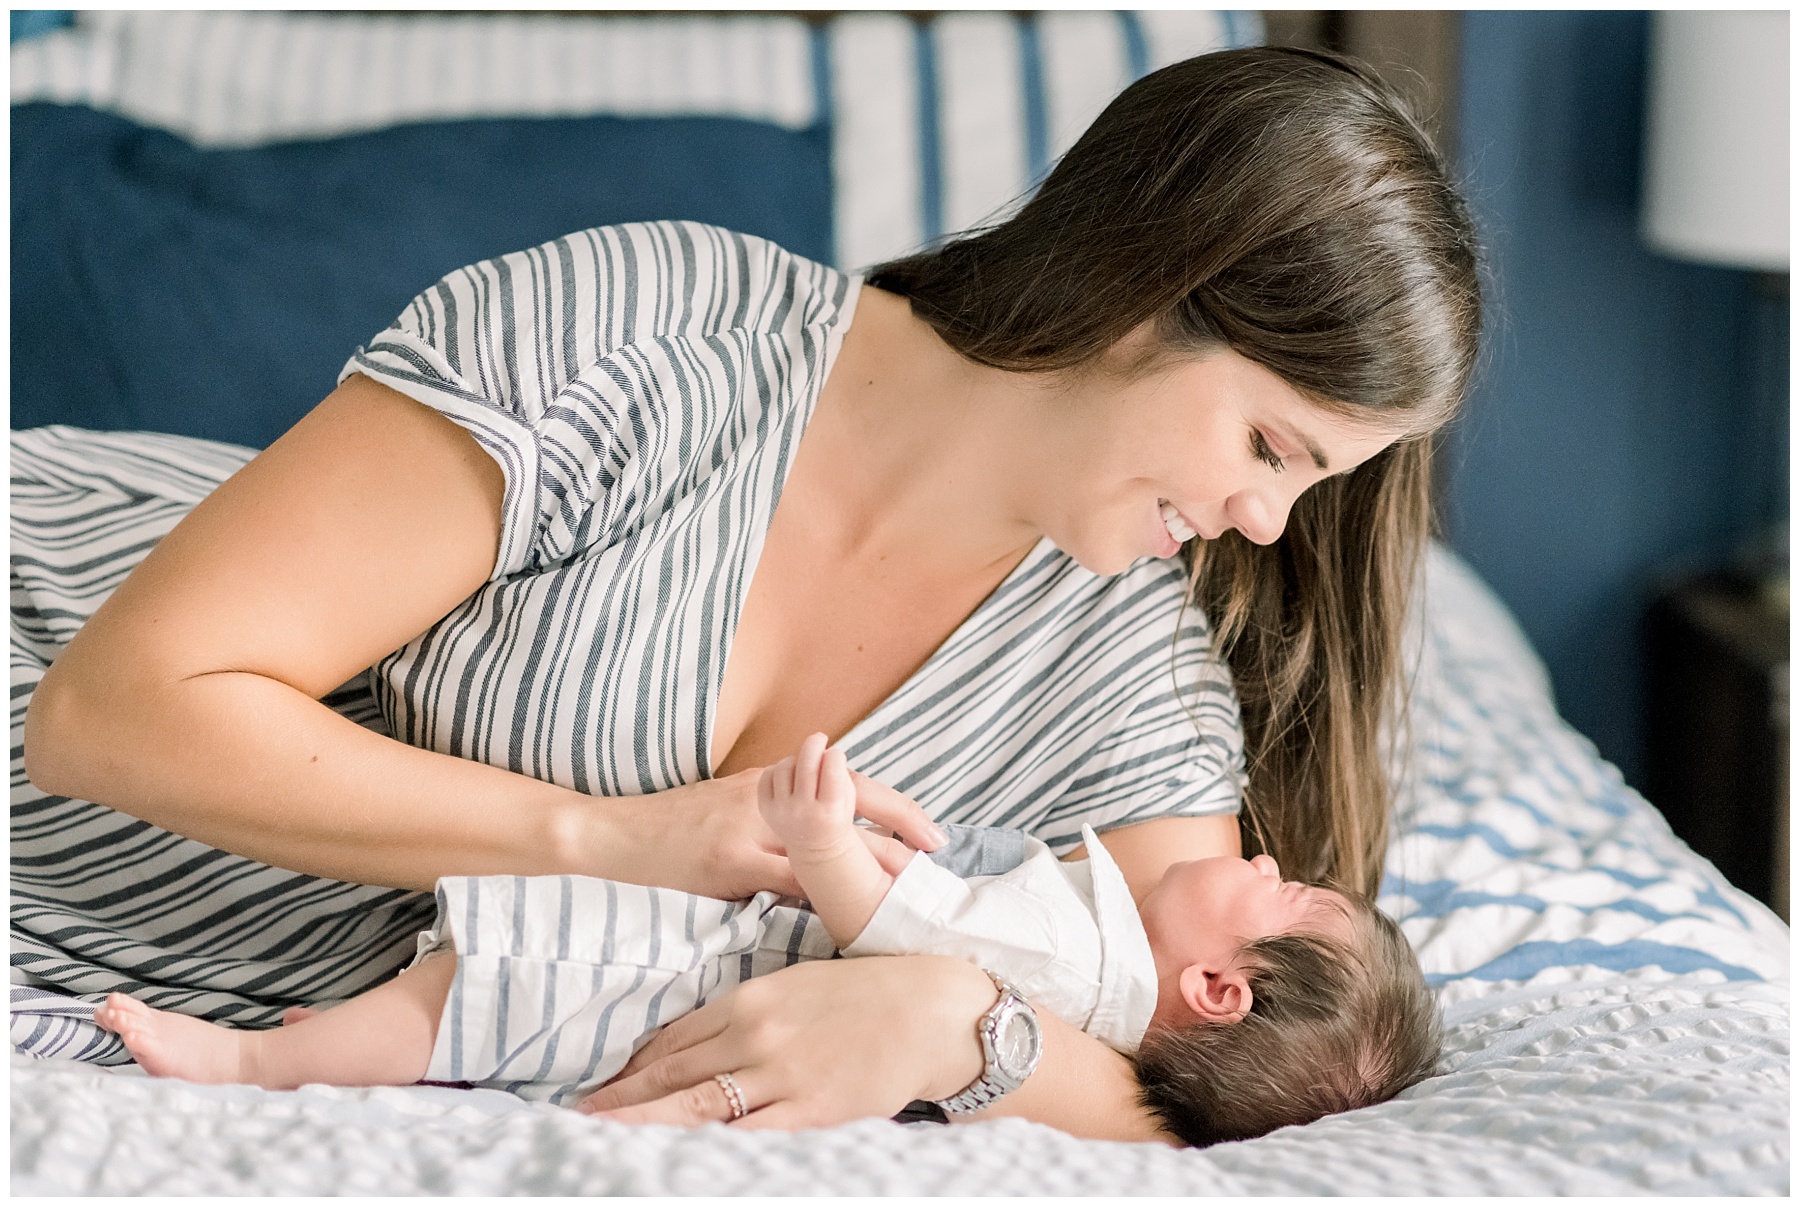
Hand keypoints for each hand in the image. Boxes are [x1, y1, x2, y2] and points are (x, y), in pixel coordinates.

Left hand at [574, 955, 997, 1128]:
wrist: (934, 1010)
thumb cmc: (871, 994)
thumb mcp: (800, 985)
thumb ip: (751, 1011)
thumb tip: (701, 1041)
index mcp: (752, 997)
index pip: (674, 1037)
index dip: (632, 1066)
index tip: (601, 1086)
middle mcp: (755, 1032)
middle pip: (671, 1072)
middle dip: (621, 1098)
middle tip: (577, 1116)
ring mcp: (779, 1073)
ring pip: (693, 1104)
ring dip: (641, 1122)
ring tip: (598, 1136)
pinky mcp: (808, 1110)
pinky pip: (743, 1133)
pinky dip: (701, 1143)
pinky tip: (671, 1154)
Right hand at [601, 759, 945, 901]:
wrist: (612, 836)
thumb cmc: (674, 831)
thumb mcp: (732, 806)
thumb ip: (781, 817)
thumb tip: (834, 839)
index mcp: (772, 781)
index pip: (848, 784)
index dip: (896, 810)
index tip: (934, 837)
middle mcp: (767, 794)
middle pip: (850, 807)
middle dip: (899, 837)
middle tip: (939, 863)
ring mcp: (749, 826)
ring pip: (828, 848)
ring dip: (871, 871)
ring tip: (911, 894)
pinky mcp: (729, 861)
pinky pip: (788, 881)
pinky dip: (822, 897)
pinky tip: (850, 914)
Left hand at [757, 733, 856, 855]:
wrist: (816, 850)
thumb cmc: (837, 816)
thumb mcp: (848, 799)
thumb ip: (840, 774)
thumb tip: (821, 750)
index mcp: (830, 810)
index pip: (832, 766)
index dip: (835, 754)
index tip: (836, 755)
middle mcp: (803, 812)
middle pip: (806, 762)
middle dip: (814, 743)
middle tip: (819, 738)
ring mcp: (781, 811)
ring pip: (785, 766)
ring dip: (796, 758)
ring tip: (804, 764)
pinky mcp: (765, 809)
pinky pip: (767, 775)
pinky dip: (777, 769)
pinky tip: (789, 775)